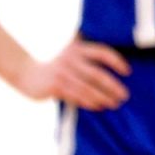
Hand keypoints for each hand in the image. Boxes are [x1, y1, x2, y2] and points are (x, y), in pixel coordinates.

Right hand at [15, 38, 130, 110]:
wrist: (26, 73)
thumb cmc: (56, 65)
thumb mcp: (70, 54)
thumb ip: (87, 55)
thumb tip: (115, 65)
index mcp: (78, 48)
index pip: (102, 52)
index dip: (116, 61)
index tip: (128, 72)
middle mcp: (71, 59)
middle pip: (97, 73)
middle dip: (112, 85)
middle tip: (124, 95)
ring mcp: (62, 73)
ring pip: (87, 88)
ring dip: (103, 97)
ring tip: (114, 103)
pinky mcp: (54, 86)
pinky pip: (75, 96)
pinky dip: (88, 102)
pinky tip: (98, 106)